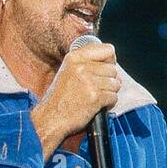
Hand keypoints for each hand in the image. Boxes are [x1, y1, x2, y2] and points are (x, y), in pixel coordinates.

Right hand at [30, 40, 119, 159]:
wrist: (50, 118)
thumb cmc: (60, 98)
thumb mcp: (68, 71)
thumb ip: (87, 64)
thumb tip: (113, 64)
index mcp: (74, 57)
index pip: (107, 50)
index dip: (110, 61)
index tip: (105, 69)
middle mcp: (81, 67)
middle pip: (113, 69)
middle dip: (110, 81)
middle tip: (98, 90)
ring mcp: (89, 82)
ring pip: (116, 84)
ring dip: (110, 93)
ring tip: (96, 98)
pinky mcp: (95, 97)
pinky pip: (114, 97)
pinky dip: (109, 104)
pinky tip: (97, 106)